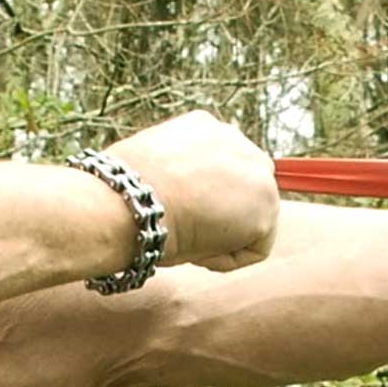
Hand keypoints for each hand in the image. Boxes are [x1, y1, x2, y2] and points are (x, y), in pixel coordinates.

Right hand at [103, 111, 279, 271]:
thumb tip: (176, 193)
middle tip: (184, 227)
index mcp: (205, 127)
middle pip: (245, 188)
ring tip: (184, 236)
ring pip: (251, 219)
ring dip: (221, 238)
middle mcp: (237, 140)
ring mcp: (257, 172)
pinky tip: (196, 250)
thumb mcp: (148, 170)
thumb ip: (175, 173)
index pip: (220, 167)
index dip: (199, 197)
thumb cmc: (120, 194)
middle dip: (221, 214)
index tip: (171, 210)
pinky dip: (225, 259)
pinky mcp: (267, 206)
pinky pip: (255, 248)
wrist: (128, 203)